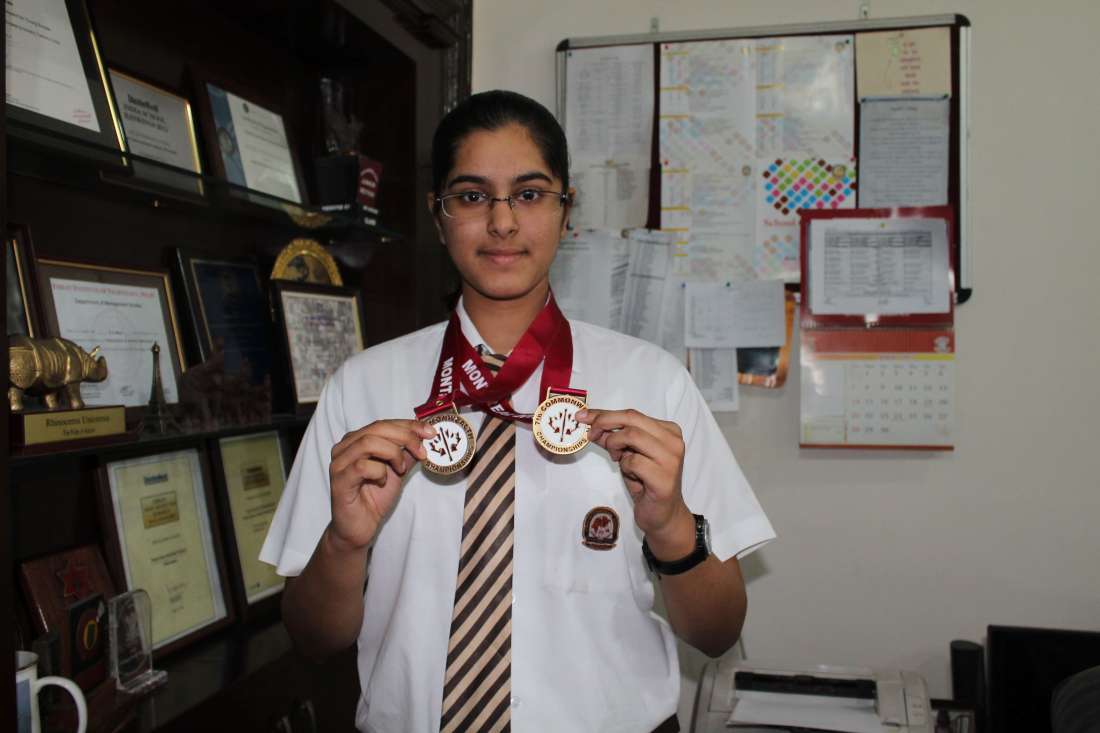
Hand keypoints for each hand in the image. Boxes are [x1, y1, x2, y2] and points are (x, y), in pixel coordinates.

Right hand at [327, 419, 434, 551]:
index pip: (384, 423)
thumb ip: (407, 452)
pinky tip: (383, 482)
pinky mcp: (339, 480)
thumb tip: (425, 436)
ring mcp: (339, 463)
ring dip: (393, 453)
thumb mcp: (397, 470)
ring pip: (368, 442)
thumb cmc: (375, 498)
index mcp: (357, 440)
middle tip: (422, 452)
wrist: (360, 527)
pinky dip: (379, 471)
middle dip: (405, 437)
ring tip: (401, 469)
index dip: (409, 425)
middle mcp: (345, 447)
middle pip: (377, 428)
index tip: (430, 432)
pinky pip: (362, 466)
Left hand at [577, 408, 693, 552]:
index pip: (632, 414)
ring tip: (617, 458)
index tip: (583, 416)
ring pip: (631, 435)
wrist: (663, 514)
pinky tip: (632, 476)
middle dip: (604, 423)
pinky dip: (625, 466)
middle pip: (632, 419)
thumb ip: (613, 438)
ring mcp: (671, 459)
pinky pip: (633, 461)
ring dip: (615, 446)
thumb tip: (590, 423)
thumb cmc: (646, 483)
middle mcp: (673, 441)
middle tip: (590, 435)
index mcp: (668, 431)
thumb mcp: (627, 455)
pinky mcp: (665, 478)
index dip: (604, 414)